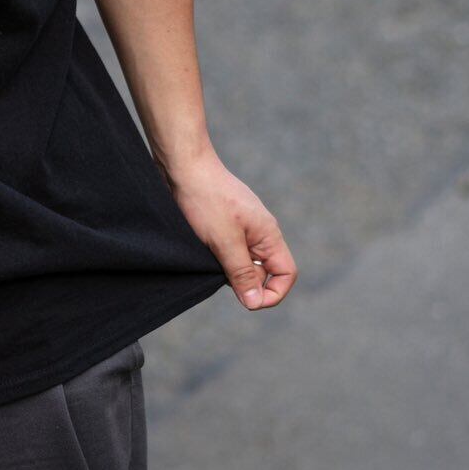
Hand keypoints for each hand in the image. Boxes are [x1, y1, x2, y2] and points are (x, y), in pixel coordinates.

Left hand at [164, 146, 296, 310]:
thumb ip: (242, 272)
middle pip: (263, 273)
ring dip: (228, 270)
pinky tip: (201, 250)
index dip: (272, 293)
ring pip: (243, 264)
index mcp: (269, 235)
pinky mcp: (225, 226)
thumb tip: (256, 303)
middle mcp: (260, 233)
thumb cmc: (205, 199)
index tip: (247, 300)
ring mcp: (243, 229)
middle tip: (218, 270)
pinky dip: (217, 258)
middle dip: (244, 282)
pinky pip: (228, 252)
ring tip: (208, 256)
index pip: (286, 274)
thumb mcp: (224, 241)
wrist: (183, 166)